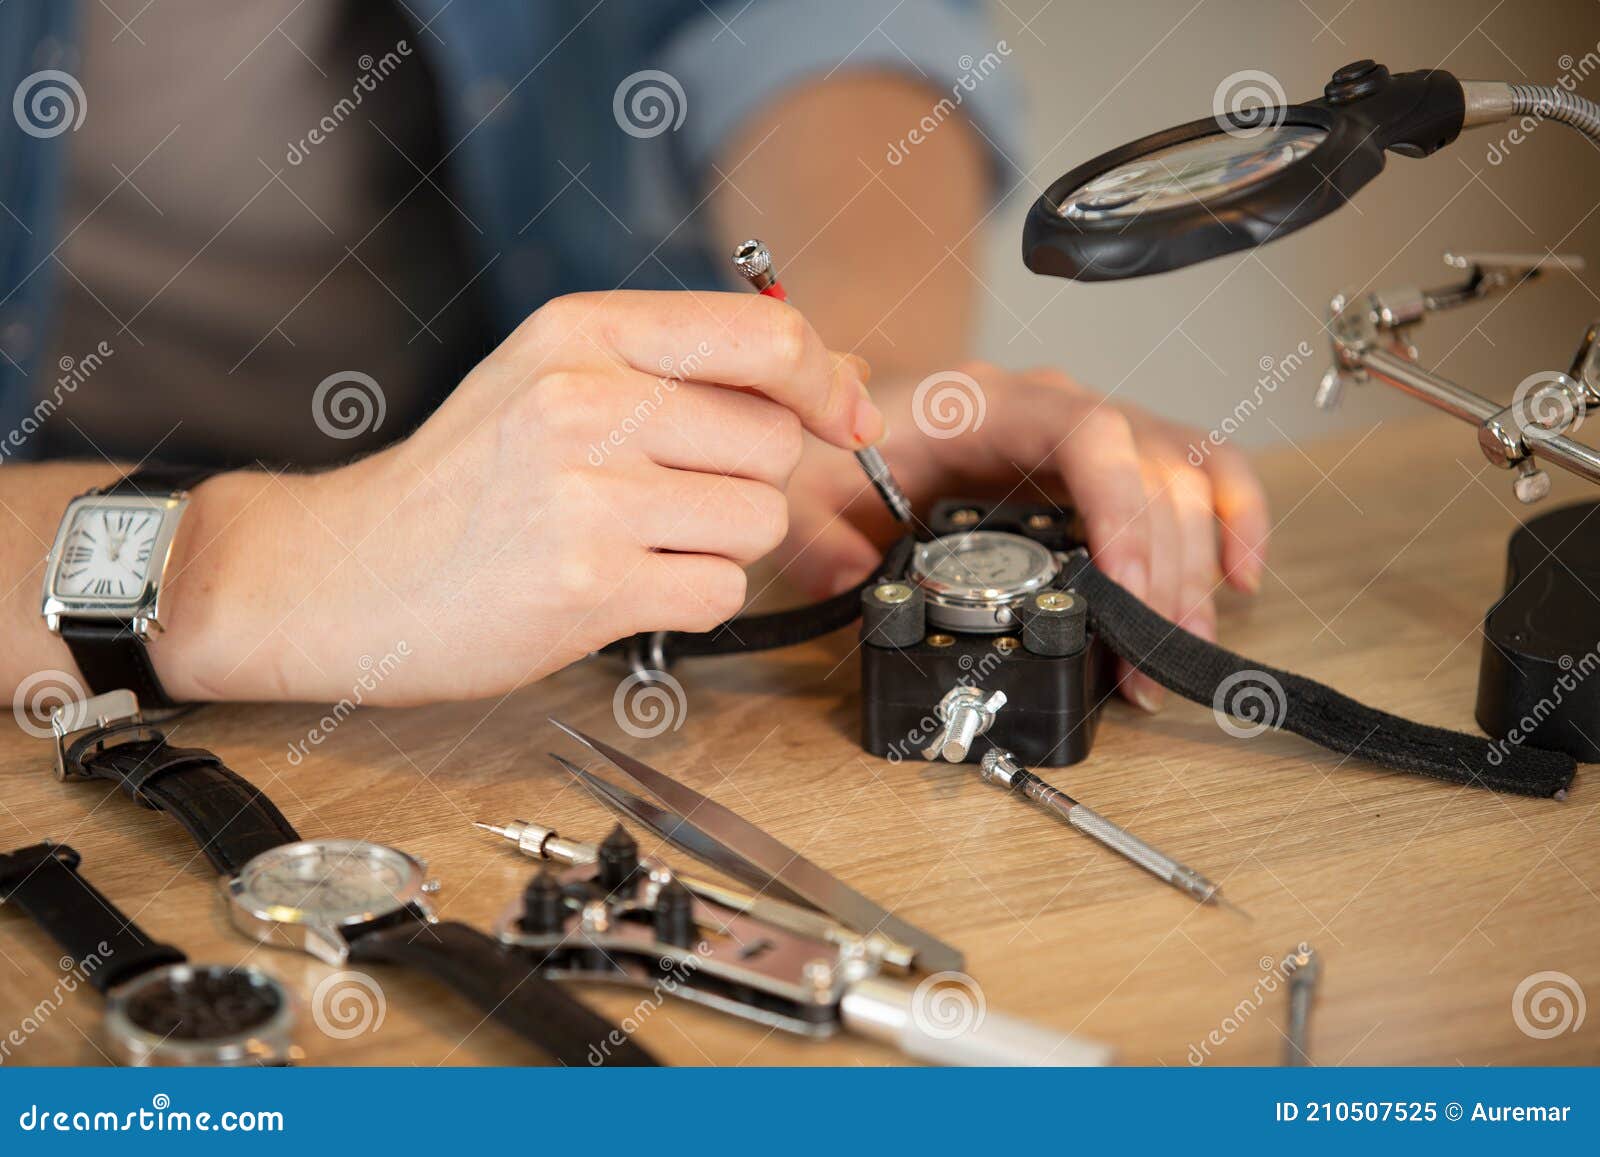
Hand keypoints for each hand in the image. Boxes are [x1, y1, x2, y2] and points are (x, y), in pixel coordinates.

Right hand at [156, 291, 879, 703]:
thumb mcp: (559, 381)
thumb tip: (839, 377)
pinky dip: (691, 597)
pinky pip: (722, 590)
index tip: (844, 419)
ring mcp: (588, 492)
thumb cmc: (462, 482)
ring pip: (758, 520)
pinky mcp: (591, 583)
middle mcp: (587, 398)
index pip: (768, 333)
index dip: (827, 383)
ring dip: (718, 544)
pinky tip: (622, 586)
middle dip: (747, 482)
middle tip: (670, 499)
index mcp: (584, 332)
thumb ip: (694, 370)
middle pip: (775, 441)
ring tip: (633, 541)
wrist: (344, 573)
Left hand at [777, 361, 1270, 711]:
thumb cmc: (836, 447)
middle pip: (1147, 465)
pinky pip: (1191, 473)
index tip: (1125, 583)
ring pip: (1179, 475)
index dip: (1118, 506)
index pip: (1084, 432)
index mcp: (984, 402)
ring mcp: (1084, 433)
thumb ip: (822, 536)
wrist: (840, 427)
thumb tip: (862, 585)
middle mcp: (1049, 407)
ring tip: (1186, 642)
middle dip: (1163, 565)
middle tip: (1154, 652)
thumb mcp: (811, 491)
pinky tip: (1238, 577)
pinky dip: (1228, 518)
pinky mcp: (1103, 467)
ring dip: (1197, 560)